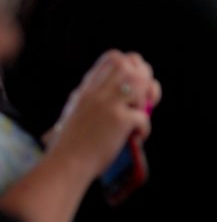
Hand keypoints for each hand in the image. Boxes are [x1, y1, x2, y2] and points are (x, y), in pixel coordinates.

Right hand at [46, 50, 158, 178]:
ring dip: (147, 97)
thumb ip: (93, 100)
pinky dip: (145, 127)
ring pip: (138, 81)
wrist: (65, 164)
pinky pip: (143, 115)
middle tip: (146, 96)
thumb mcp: (76, 113)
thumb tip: (121, 94)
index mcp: (86, 89)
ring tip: (141, 113)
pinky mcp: (118, 120)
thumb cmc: (70, 146)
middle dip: (144, 74)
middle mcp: (96, 92)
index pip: (113, 57)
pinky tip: (137, 137)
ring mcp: (107, 104)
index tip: (136, 80)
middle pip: (127, 63)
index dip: (131, 63)